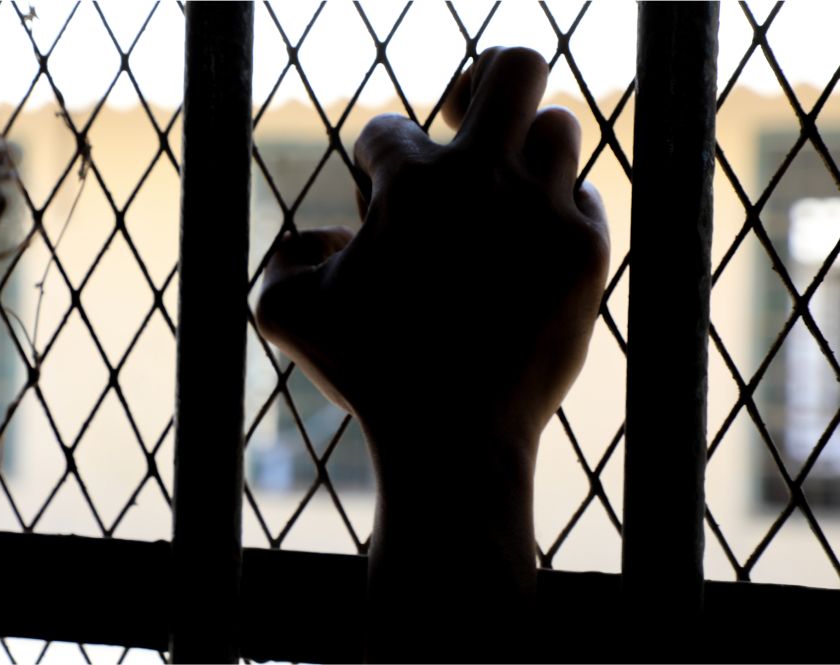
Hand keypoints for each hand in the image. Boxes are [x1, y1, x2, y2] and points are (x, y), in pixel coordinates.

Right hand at [256, 46, 607, 478]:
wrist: (455, 439)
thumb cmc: (367, 374)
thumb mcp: (284, 315)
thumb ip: (280, 259)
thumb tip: (321, 239)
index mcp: (407, 184)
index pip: (387, 130)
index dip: (372, 164)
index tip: (376, 205)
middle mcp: (481, 180)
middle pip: (510, 68)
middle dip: (482, 86)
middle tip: (466, 125)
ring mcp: (541, 212)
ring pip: (557, 124)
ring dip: (522, 151)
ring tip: (501, 190)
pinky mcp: (584, 251)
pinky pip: (583, 197)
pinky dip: (555, 211)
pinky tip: (530, 241)